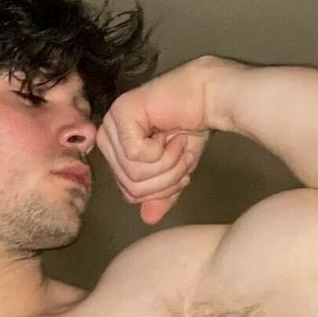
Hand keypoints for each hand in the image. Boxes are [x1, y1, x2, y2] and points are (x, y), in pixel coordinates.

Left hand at [96, 56, 216, 224]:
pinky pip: (135, 154)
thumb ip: (160, 194)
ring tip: (176, 141)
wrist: (209, 98)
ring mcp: (112, 123)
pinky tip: (170, 131)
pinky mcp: (121, 113)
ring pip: (134, 173)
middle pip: (131, 187)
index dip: (160, 190)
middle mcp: (108, 135)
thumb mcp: (174, 171)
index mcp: (114, 151)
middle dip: (165, 177)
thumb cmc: (191, 128)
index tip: (179, 169)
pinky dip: (161, 149)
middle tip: (179, 152)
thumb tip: (148, 218)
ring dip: (166, 163)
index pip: (129, 193)